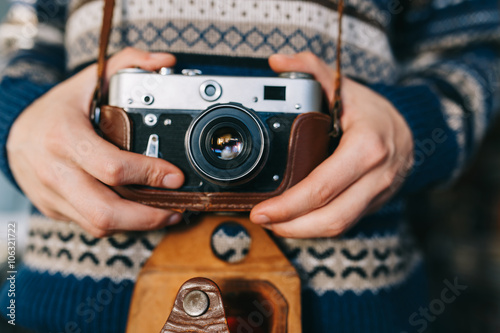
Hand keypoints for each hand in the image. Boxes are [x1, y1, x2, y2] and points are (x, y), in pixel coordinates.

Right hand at [7, 47, 184, 237]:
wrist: (14, 133)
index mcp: (64, 137)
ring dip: (137, 225)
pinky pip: (89, 227)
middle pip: (104, 211)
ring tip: (165, 215)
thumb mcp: (88, 80)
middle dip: (148, 216)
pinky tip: (139, 214)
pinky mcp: (54, 209)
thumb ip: (127, 64)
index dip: (149, 175)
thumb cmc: (57, 110)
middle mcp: (55, 171)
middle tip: (176, 209)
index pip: (112, 167)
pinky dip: (119, 224)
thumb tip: (166, 60)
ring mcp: (52, 195)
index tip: (175, 175)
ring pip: (98, 225)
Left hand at [250, 52, 413, 237]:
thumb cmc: (373, 111)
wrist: (413, 130)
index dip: (288, 205)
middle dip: (291, 225)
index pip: (322, 187)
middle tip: (261, 220)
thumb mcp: (344, 85)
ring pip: (339, 226)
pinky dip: (318, 227)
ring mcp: (378, 194)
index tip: (261, 210)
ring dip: (303, 231)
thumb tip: (277, 62)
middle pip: (331, 217)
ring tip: (275, 223)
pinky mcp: (374, 205)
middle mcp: (377, 176)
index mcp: (367, 148)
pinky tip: (296, 221)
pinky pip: (345, 223)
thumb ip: (311, 69)